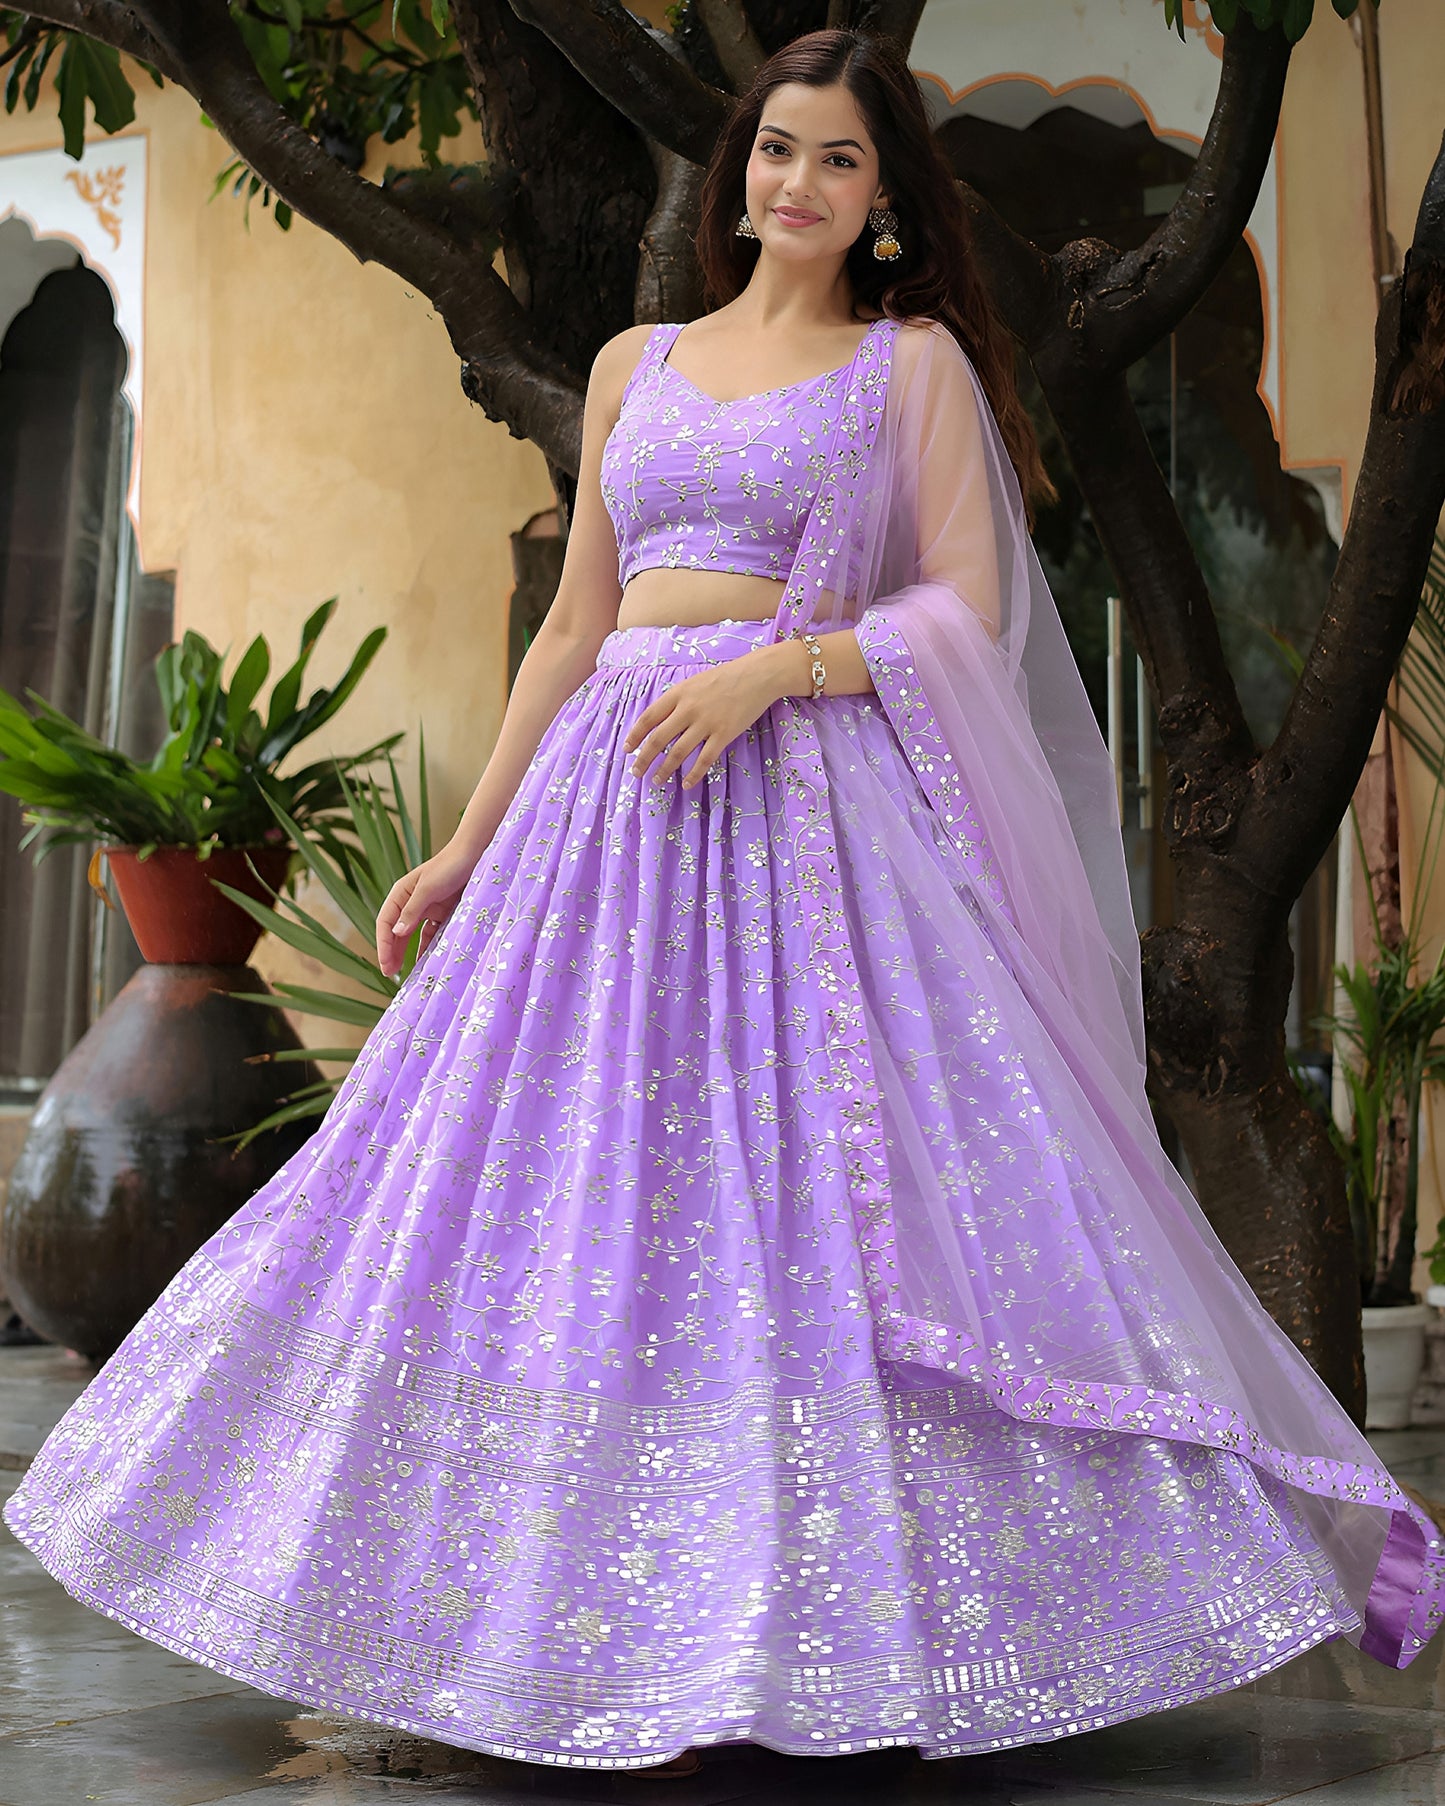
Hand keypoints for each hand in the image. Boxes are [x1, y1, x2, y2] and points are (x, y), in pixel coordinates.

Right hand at [375, 844, 476, 977]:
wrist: (477, 855)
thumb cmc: (450, 867)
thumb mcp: (428, 889)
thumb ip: (412, 911)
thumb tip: (395, 933)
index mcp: (401, 893)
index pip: (386, 922)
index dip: (383, 944)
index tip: (385, 964)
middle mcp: (411, 902)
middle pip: (396, 931)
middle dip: (391, 951)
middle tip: (390, 973)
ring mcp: (427, 908)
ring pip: (412, 935)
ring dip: (406, 952)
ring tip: (403, 972)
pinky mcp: (443, 913)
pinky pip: (431, 934)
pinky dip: (427, 947)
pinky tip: (425, 961)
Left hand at [623, 649, 790, 789]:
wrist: (757, 675)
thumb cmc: (726, 677)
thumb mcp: (694, 682)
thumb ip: (677, 700)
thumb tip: (660, 722)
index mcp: (678, 693)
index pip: (648, 718)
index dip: (635, 736)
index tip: (627, 750)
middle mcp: (688, 709)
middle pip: (658, 739)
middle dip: (644, 758)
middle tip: (636, 772)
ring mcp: (706, 723)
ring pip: (678, 753)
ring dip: (664, 769)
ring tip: (656, 781)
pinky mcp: (724, 734)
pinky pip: (704, 760)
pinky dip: (693, 774)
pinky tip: (685, 784)